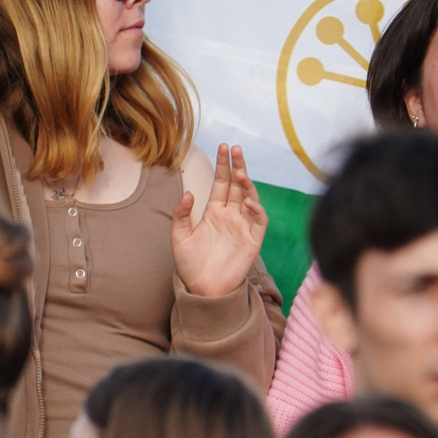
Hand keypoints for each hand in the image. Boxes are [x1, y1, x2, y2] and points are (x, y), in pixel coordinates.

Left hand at [172, 144, 267, 297]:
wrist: (202, 290)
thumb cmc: (190, 265)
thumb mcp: (179, 237)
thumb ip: (181, 215)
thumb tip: (189, 194)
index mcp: (214, 212)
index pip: (221, 182)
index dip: (223, 165)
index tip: (223, 147)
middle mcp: (231, 215)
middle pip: (237, 185)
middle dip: (237, 166)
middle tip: (236, 148)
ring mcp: (243, 227)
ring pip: (250, 198)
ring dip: (247, 185)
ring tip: (240, 173)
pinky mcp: (253, 241)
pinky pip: (259, 221)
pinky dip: (257, 211)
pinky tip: (249, 202)